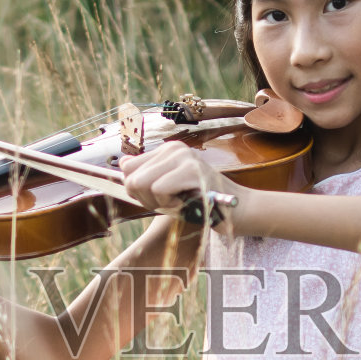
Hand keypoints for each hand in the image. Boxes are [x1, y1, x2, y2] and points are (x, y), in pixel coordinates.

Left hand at [120, 143, 250, 234]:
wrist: (238, 211)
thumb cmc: (203, 203)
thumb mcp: (169, 189)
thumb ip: (147, 177)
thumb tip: (122, 164)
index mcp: (168, 150)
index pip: (128, 169)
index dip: (137, 191)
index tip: (160, 198)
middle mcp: (175, 148)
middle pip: (130, 178)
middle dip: (145, 199)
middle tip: (171, 203)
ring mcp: (183, 157)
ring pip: (140, 183)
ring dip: (157, 203)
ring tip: (180, 202)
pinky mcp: (191, 169)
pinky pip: (158, 189)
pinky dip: (168, 204)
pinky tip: (186, 204)